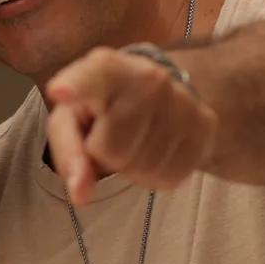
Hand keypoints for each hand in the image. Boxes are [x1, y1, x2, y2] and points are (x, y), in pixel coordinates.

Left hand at [45, 46, 217, 203]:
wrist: (158, 92)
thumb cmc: (101, 109)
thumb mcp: (72, 121)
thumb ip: (69, 154)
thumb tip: (80, 195)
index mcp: (106, 69)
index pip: (92, 75)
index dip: (76, 85)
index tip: (60, 91)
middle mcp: (147, 78)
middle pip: (112, 149)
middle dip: (105, 154)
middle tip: (110, 136)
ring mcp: (181, 99)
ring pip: (144, 167)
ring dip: (132, 167)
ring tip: (134, 141)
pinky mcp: (205, 124)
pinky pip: (170, 176)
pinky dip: (156, 175)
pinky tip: (154, 150)